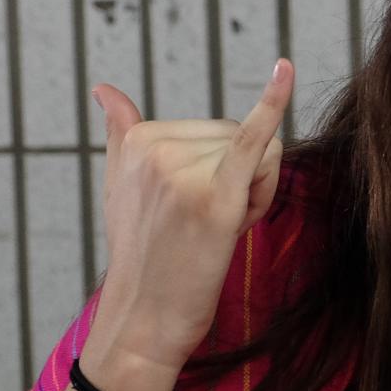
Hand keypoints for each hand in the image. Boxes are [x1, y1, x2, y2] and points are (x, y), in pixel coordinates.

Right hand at [79, 60, 294, 390]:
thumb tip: (104, 89)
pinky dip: (273, 104)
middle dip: (241, 179)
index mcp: (139, 140)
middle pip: (242, 138)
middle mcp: (158, 149)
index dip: (219, 170)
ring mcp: (185, 173)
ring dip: (255, 194)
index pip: (217, 131)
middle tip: (206, 226)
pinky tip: (285, 71)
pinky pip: (253, 143)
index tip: (188, 208)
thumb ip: (120, 134)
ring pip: (262, 156)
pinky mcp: (215, 201)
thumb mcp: (120, 187)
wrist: (144, 320)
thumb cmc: (142, 256)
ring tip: (215, 231)